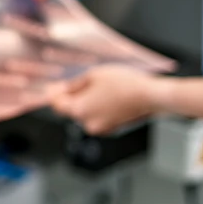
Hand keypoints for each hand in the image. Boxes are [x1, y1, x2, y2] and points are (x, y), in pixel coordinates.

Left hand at [47, 65, 163, 135]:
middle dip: (72, 96)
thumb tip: (62, 89)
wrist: (149, 96)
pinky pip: (98, 117)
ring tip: (99, 85)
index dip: (54, 94)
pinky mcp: (112, 128)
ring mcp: (101, 128)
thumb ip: (74, 84)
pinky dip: (99, 107)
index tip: (53, 87)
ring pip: (85, 113)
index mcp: (79, 110)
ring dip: (87, 101)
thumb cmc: (125, 84)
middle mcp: (87, 123)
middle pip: (71, 110)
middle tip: (78, 81)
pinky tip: (108, 95)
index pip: (57, 105)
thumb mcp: (94, 75)